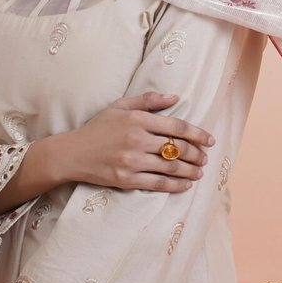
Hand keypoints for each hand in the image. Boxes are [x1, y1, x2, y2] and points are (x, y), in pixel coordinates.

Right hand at [48, 91, 216, 193]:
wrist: (71, 153)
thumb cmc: (98, 128)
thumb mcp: (120, 106)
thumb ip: (148, 100)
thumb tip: (175, 97)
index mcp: (137, 120)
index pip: (176, 126)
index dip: (198, 134)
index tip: (210, 140)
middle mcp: (137, 140)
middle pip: (177, 148)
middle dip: (197, 154)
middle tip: (205, 158)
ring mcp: (132, 161)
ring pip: (171, 167)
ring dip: (190, 171)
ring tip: (199, 172)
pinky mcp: (126, 179)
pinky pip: (158, 184)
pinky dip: (175, 185)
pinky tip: (185, 184)